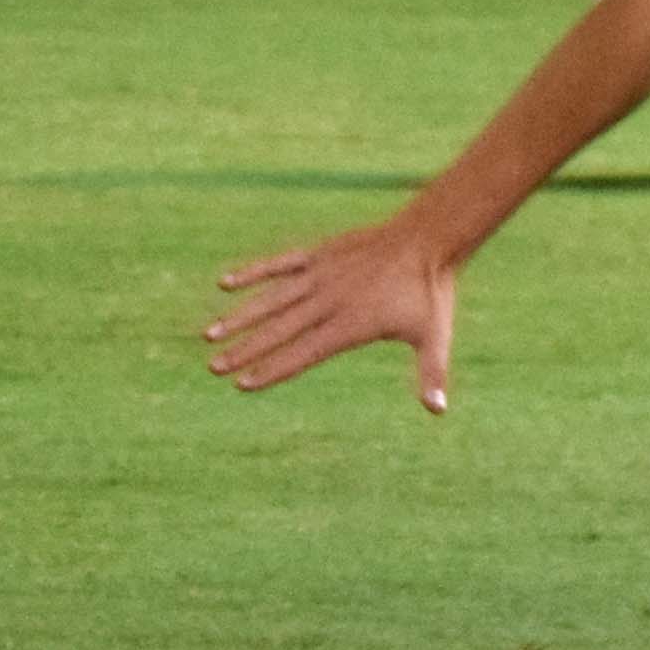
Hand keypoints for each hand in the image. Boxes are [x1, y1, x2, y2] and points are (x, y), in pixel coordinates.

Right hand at [209, 214, 459, 409]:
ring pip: (272, 298)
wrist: (427, 238)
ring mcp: (321, 275)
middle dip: (245, 350)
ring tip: (211, 334)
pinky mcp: (319, 254)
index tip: (243, 384)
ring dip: (240, 317)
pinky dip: (253, 272)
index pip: (304, 353)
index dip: (273, 369)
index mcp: (351, 325)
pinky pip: (279, 264)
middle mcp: (329, 301)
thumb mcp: (435, 337)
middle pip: (279, 330)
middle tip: (213, 367)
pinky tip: (225, 283)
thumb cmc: (430, 293)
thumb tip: (438, 411)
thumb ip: (432, 375)